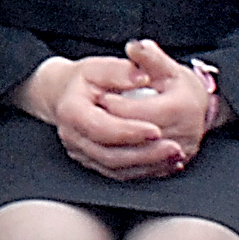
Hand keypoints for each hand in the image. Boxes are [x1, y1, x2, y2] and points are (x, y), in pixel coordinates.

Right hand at [14, 52, 183, 181]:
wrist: (64, 94)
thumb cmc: (82, 80)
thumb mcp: (97, 66)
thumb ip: (119, 70)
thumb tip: (141, 76)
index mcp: (72, 112)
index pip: (101, 128)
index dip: (129, 132)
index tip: (156, 130)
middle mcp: (73, 136)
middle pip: (110, 155)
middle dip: (145, 154)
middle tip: (174, 148)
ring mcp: (81, 152)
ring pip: (116, 168)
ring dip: (149, 165)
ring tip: (174, 156)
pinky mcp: (92, 162)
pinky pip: (120, 173)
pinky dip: (144, 170)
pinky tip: (165, 163)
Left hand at [99, 39, 217, 166]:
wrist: (196, 105)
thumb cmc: (177, 83)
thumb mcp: (164, 65)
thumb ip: (148, 56)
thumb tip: (133, 47)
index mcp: (183, 107)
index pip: (143, 112)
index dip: (119, 105)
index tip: (101, 97)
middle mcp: (186, 133)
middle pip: (140, 136)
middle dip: (113, 125)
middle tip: (94, 115)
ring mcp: (181, 152)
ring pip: (141, 157)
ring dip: (116, 145)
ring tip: (97, 132)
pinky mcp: (174, 164)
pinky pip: (146, 169)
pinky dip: (124, 160)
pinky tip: (109, 148)